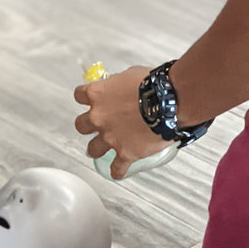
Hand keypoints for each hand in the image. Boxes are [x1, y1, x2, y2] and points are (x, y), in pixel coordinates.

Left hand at [73, 64, 166, 178]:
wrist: (169, 102)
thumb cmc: (154, 85)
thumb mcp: (130, 75)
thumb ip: (119, 83)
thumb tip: (120, 86)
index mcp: (98, 94)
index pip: (79, 95)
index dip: (84, 97)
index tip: (88, 99)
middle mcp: (98, 117)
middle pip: (81, 125)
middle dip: (87, 126)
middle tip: (96, 126)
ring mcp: (110, 137)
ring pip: (92, 149)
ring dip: (96, 149)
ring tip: (101, 150)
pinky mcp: (125, 153)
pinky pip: (116, 168)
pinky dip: (117, 171)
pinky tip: (118, 172)